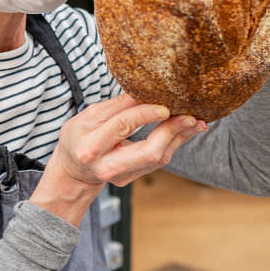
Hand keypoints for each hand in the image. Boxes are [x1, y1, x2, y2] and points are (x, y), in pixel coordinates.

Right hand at [35, 94, 207, 222]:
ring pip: (158, 158)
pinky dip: (174, 143)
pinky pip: (158, 161)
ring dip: (179, 137)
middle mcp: (107, 166)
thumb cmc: (79, 136)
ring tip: (196, 121)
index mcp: (90, 147)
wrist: (73, 170)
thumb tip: (145, 91)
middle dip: (172, 132)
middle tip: (190, 116)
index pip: (123, 126)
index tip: (165, 105)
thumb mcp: (89, 116)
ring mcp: (121, 176)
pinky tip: (185, 131)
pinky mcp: (132, 179)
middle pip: (148, 152)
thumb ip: (116, 106)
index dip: (146, 114)